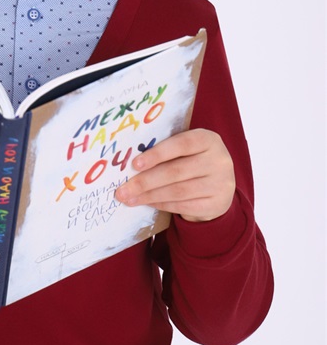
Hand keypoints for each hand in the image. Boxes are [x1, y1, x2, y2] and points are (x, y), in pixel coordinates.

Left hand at [115, 129, 234, 221]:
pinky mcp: (218, 204)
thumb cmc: (193, 161)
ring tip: (129, 198)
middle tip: (123, 189)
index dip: (156, 154)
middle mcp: (218, 160)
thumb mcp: (187, 150)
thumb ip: (166, 151)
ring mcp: (221, 184)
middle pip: (176, 171)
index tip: (134, 164)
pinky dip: (162, 204)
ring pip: (178, 191)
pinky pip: (183, 205)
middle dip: (145, 181)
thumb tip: (130, 163)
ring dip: (149, 196)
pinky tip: (147, 202)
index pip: (181, 144)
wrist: (220, 186)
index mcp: (208, 139)